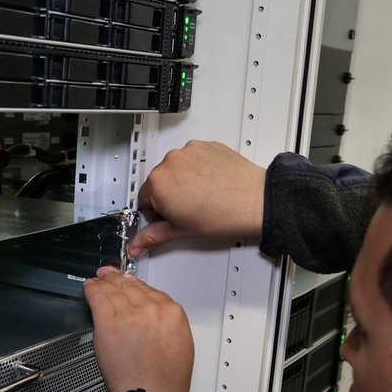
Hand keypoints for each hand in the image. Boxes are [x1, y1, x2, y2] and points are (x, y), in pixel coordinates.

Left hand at [83, 266, 193, 391]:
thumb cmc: (165, 381)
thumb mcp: (180, 346)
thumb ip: (167, 325)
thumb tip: (154, 320)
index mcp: (172, 313)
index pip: (150, 290)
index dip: (135, 285)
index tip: (129, 283)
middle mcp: (151, 308)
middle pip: (130, 287)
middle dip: (117, 280)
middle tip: (109, 276)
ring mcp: (129, 313)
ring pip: (113, 289)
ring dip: (103, 282)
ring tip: (98, 280)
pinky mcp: (108, 321)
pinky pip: (97, 298)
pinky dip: (91, 290)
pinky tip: (89, 288)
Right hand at [129, 140, 266, 257]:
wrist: (255, 201)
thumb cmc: (222, 215)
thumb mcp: (181, 231)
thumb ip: (152, 237)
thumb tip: (135, 245)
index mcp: (158, 183)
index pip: (144, 199)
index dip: (158, 213)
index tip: (172, 217)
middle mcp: (170, 162)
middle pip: (159, 181)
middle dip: (170, 195)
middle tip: (189, 209)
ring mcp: (189, 151)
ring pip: (176, 168)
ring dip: (184, 180)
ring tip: (203, 196)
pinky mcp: (206, 145)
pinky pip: (194, 157)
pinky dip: (199, 168)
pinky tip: (211, 183)